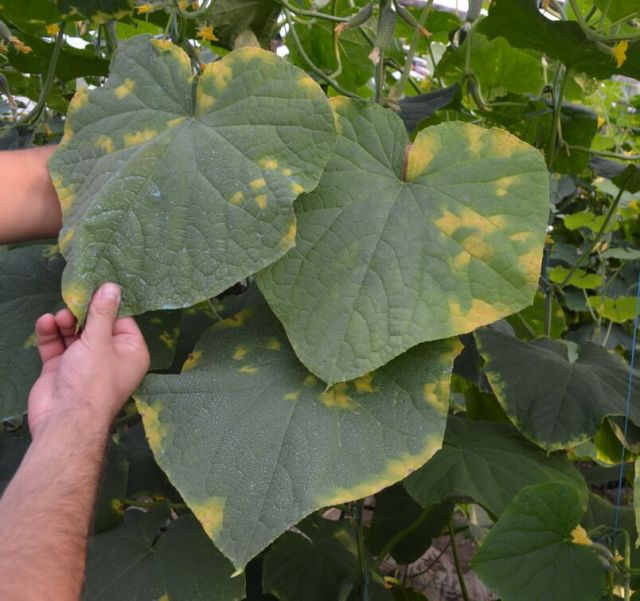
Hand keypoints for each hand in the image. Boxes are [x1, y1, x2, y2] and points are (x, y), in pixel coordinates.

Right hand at [28, 283, 149, 439]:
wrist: (65, 420)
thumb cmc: (92, 381)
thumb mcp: (99, 341)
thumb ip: (102, 313)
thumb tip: (112, 287)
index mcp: (131, 352)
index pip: (122, 320)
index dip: (108, 305)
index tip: (95, 287)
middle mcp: (110, 357)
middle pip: (96, 325)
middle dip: (83, 313)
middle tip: (72, 301)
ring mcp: (84, 363)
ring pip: (75, 334)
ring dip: (65, 322)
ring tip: (59, 317)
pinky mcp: (62, 368)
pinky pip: (57, 345)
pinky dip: (51, 334)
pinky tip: (46, 323)